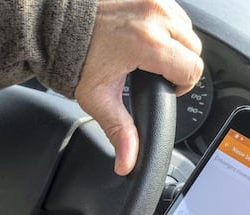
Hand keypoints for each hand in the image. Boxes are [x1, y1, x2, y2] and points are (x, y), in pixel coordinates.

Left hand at [75, 0, 203, 175]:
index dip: (181, 85)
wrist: (55, 23)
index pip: (192, 69)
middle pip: (195, 49)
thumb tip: (128, 163)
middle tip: (155, 73)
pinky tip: (146, 37)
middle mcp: (156, 17)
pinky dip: (167, 26)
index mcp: (148, 44)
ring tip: (150, 55)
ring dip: (176, 44)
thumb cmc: (74, 56)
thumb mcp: (98, 99)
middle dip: (181, 65)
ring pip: (187, 29)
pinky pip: (174, 12)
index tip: (165, 88)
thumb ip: (120, 132)